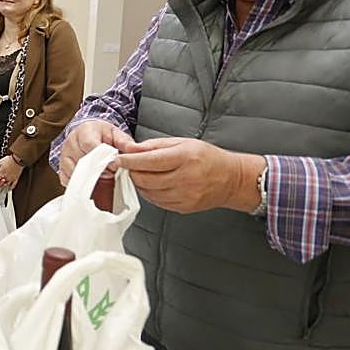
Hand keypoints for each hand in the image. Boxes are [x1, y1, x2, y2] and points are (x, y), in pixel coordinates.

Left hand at [0, 155, 22, 189]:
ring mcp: (11, 179)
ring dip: (3, 186)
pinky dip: (11, 187)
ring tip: (2, 186)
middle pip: (0, 184)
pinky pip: (13, 185)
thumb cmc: (9, 160)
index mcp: (1, 173)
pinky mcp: (16, 178)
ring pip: (6, 185)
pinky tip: (9, 188)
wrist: (18, 159)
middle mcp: (6, 177)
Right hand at [56, 120, 134, 184]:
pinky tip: (89, 184)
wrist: (90, 133)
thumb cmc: (103, 135)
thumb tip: (134, 151)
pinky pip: (67, 180)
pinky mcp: (62, 167)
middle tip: (110, 176)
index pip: (90, 146)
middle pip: (81, 161)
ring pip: (73, 172)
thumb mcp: (117, 134)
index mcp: (85, 131)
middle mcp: (71, 142)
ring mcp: (64, 155)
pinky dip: (79, 185)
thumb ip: (126, 142)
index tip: (113, 167)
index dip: (102, 159)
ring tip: (101, 180)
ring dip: (88, 180)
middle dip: (97, 171)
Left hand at [115, 137, 264, 213]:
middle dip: (131, 172)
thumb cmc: (207, 157)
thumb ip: (154, 146)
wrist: (231, 179)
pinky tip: (154, 184)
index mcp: (185, 158)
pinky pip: (157, 201)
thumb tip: (131, 148)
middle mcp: (186, 178)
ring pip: (149, 192)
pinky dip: (150, 192)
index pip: (149, 161)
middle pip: (146, 179)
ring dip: (139, 183)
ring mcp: (185, 195)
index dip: (130, 161)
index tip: (118, 159)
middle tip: (127, 166)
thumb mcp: (182, 142)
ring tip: (142, 173)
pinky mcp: (183, 207)